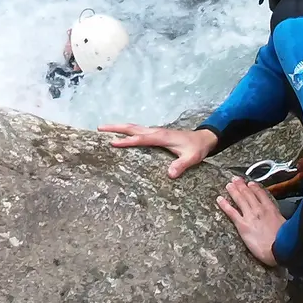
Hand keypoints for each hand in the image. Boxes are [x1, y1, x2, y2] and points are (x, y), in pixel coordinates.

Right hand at [98, 124, 217, 178]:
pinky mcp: (155, 134)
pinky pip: (137, 131)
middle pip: (132, 127)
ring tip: (103, 130)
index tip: (113, 142)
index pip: (141, 138)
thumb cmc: (196, 149)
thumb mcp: (192, 158)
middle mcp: (156, 132)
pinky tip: (120, 135)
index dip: (127, 141)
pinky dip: (126, 131)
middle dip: (115, 127)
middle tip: (99, 128)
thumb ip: (181, 165)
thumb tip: (170, 174)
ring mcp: (155, 132)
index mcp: (162, 137)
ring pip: (133, 127)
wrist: (203, 139)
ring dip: (119, 127)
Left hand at [216, 176, 283, 266]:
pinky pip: (231, 212)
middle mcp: (259, 209)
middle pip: (248, 194)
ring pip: (240, 199)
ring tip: (229, 185)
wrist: (279, 249)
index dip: (255, 188)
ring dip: (233, 191)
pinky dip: (224, 205)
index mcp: (271, 210)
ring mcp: (250, 216)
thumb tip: (281, 220)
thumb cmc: (286, 241)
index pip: (261, 194)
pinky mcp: (242, 224)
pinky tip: (220, 199)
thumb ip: (280, 219)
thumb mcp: (287, 225)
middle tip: (236, 179)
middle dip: (241, 186)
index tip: (250, 183)